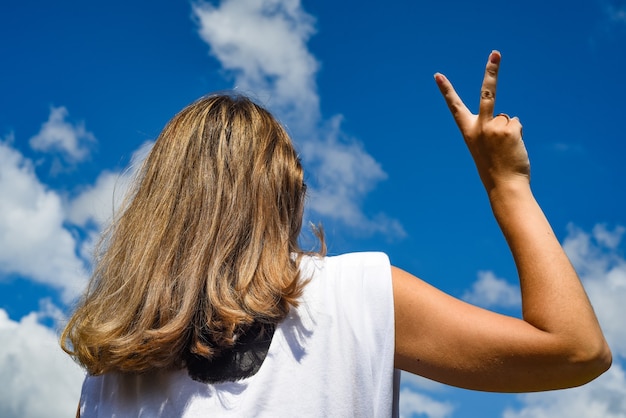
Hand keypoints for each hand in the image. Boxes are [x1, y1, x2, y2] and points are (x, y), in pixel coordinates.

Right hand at [435, 51, 529, 192]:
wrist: (503, 186)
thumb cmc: (493, 169)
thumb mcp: (486, 146)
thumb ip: (492, 129)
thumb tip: (510, 118)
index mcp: (468, 131)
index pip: (454, 107)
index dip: (446, 90)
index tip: (438, 75)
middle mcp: (479, 127)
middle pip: (487, 93)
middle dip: (491, 71)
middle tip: (495, 53)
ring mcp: (494, 127)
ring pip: (506, 117)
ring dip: (508, 130)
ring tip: (504, 149)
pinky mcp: (509, 130)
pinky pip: (516, 124)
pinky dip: (517, 135)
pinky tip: (512, 149)